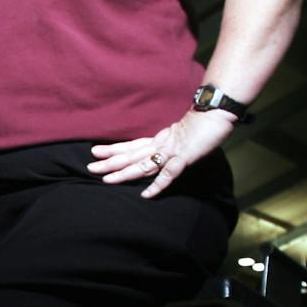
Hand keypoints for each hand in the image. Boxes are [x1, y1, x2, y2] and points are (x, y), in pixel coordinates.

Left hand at [87, 109, 235, 197]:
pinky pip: (168, 173)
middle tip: (90, 167)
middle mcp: (160, 145)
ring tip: (107, 179)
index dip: (113, 149)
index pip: (131, 145)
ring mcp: (171, 152)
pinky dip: (157, 185)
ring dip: (125, 173)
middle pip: (131, 155)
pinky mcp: (184, 157)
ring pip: (143, 164)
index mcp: (158, 139)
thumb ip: (167, 141)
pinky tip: (146, 195)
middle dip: (110, 162)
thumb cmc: (201, 122)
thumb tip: (158, 149)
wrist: (217, 112)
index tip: (95, 152)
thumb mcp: (178, 133)